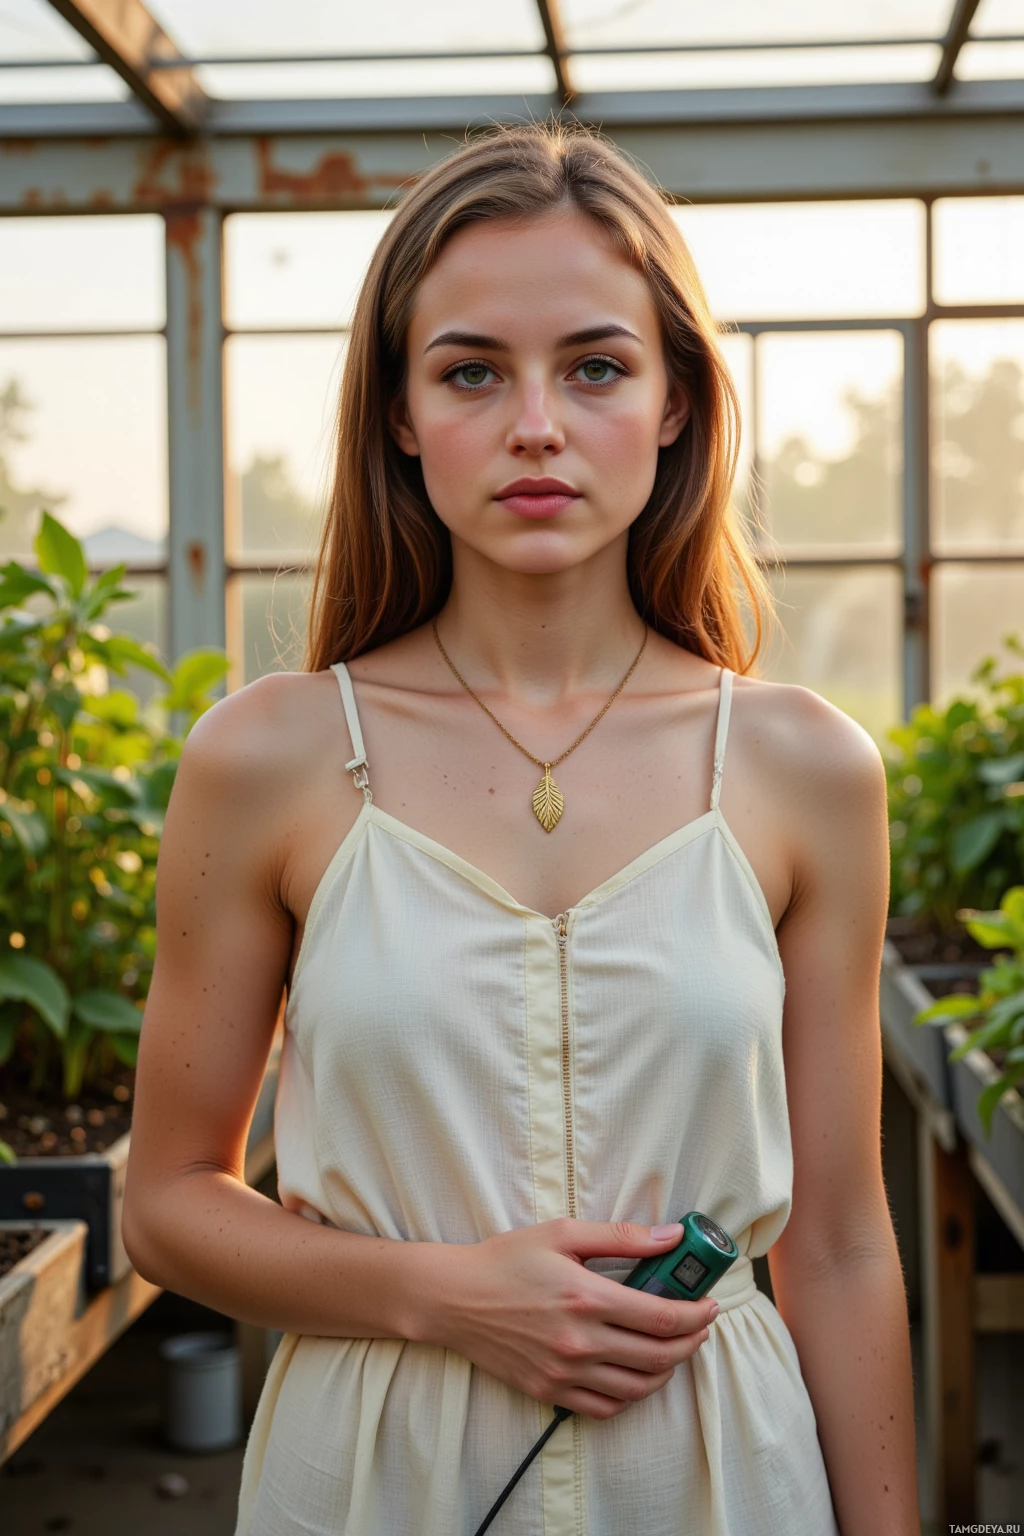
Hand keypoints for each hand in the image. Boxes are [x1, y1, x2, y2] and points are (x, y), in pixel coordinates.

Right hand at [424, 1218, 717, 1420]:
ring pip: (637, 1388)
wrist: (454, 1298)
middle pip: (659, 1356)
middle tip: (700, 1326)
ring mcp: (564, 1372)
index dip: (697, 1314)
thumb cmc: (507, 1259)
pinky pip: (605, 1408)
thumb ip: (622, 1237)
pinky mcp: (549, 1392)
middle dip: (692, 1342)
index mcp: (587, 1297)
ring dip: (667, 1371)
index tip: (710, 1304)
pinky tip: (636, 1375)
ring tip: (675, 1350)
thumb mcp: (563, 1234)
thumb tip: (672, 1235)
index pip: (663, 1317)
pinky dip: (631, 1396)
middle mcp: (580, 1341)